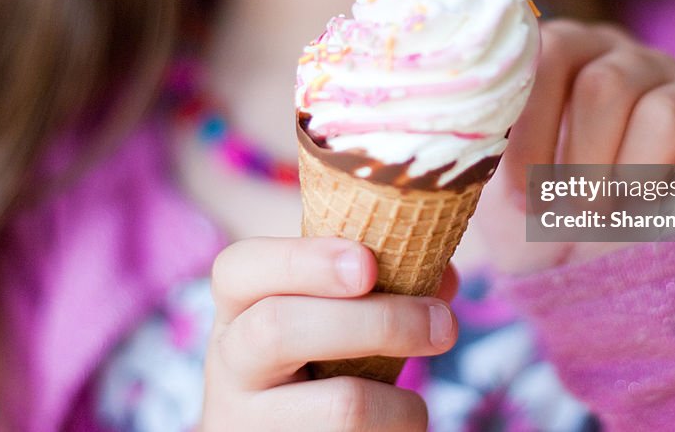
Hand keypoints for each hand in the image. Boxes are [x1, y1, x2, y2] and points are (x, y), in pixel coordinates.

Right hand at [201, 236, 458, 430]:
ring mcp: (246, 420)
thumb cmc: (318, 358)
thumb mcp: (328, 315)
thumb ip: (381, 284)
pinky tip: (392, 428)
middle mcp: (229, 362)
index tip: (369, 264)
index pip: (240, 267)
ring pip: (341, 406)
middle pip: (282, 329)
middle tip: (444, 326)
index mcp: (239, 305)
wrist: (283, 431)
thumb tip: (442, 278)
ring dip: (401, 403)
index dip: (305, 260)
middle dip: (379, 321)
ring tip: (415, 407)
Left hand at [475, 20, 674, 273]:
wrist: (618, 277)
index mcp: (543, 59)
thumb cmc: (548, 228)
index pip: (517, 49)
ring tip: (588, 216)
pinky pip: (667, 114)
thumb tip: (448, 144)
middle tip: (545, 212)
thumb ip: (478, 160)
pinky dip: (639, 170)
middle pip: (560, 53)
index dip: (506, 115)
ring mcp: (657, 68)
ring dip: (589, 166)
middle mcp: (599, 49)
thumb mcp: (502, 197)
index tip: (506, 187)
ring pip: (608, 85)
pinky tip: (636, 207)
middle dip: (543, 145)